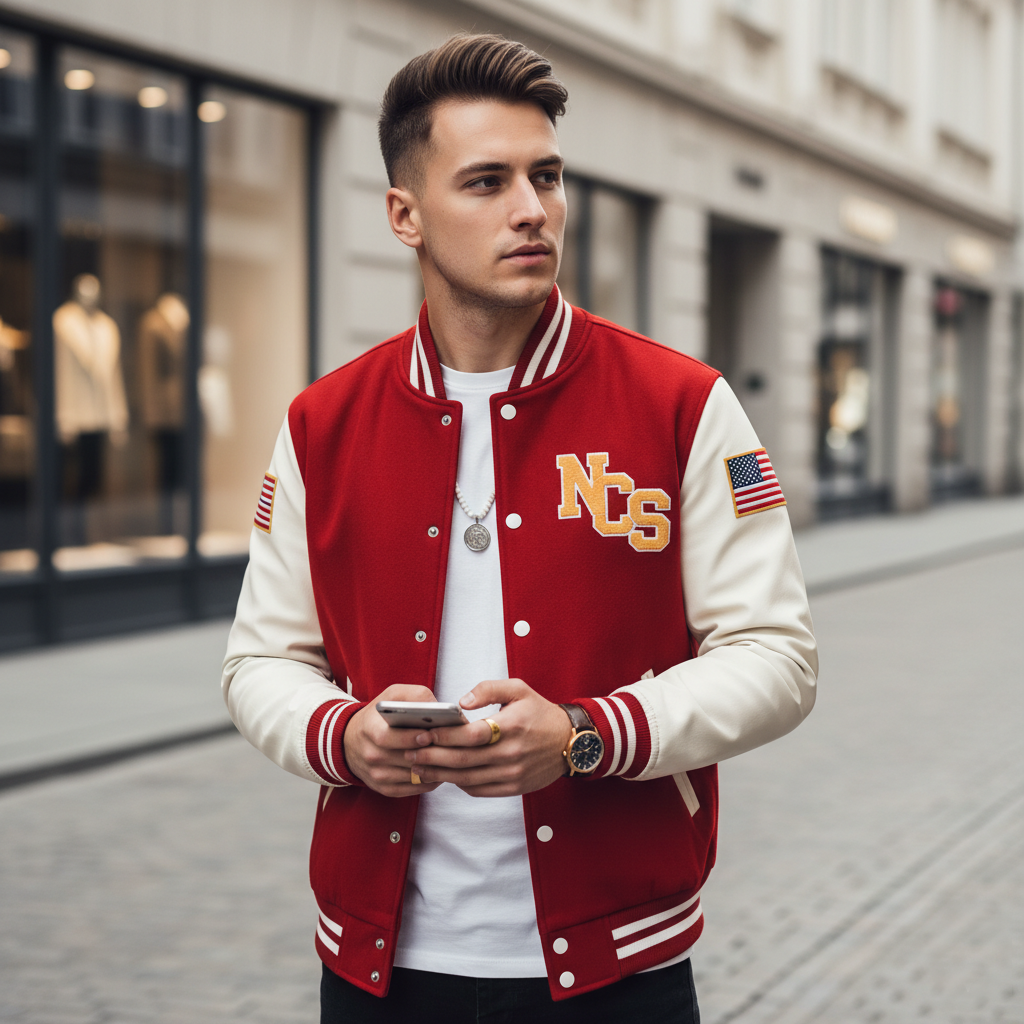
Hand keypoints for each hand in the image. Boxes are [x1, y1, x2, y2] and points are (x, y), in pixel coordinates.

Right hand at [343, 685, 442, 797]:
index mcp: (369, 729)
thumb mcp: (392, 695)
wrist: (351, 741)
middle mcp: (370, 755)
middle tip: (448, 748)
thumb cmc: (379, 715)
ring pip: (412, 776)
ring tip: (449, 758)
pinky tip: (441, 770)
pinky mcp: (384, 789)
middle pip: (404, 759)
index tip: (429, 735)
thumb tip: (438, 708)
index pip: (387, 737)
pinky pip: (412, 789)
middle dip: (428, 754)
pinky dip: (429, 782)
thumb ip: (415, 695)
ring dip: (433, 769)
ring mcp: (376, 775)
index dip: (409, 738)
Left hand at [405, 679, 572, 796]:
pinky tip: (445, 774)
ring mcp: (512, 773)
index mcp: (511, 726)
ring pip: (467, 778)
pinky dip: (459, 783)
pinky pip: (479, 790)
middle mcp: (511, 753)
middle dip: (432, 757)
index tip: (423, 732)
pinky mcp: (513, 788)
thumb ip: (488, 689)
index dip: (444, 735)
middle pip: (464, 759)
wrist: (570, 742)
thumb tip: (461, 702)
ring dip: (440, 774)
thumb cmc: (539, 712)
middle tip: (410, 753)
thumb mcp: (518, 689)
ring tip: (419, 766)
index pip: (471, 734)